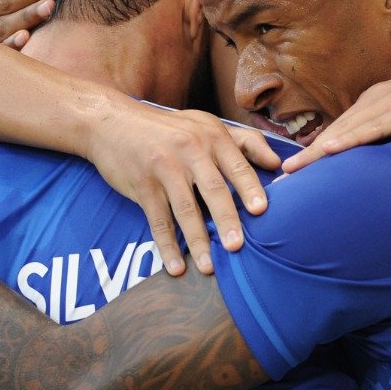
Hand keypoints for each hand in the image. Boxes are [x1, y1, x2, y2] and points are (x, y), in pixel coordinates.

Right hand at [85, 99, 280, 276]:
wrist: (112, 121)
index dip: (249, 188)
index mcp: (211, 136)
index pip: (236, 165)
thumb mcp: (205, 124)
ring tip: (209, 267)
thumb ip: (244, 141)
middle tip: (237, 246)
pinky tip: (175, 266)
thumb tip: (278, 163)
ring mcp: (164, 168)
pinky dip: (166, 245)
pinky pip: (157, 219)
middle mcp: (190, 150)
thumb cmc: (168, 127)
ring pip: (185, 209)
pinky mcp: (142, 185)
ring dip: (197, 241)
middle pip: (213, 189)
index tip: (261, 211)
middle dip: (226, 219)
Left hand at [283, 54, 390, 172]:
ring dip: (320, 151)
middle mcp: (379, 99)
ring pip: (349, 129)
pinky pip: (375, 128)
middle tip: (281, 177)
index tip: (295, 171)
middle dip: (308, 155)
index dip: (317, 150)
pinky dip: (351, 139)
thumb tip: (384, 157)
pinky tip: (332, 150)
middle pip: (337, 130)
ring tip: (295, 170)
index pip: (342, 129)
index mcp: (379, 101)